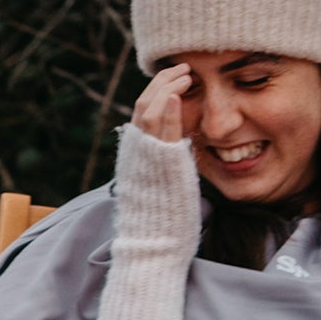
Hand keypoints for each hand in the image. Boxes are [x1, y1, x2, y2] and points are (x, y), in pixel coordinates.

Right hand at [94, 66, 206, 319]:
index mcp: (136, 160)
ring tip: (185, 73)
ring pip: (148, 111)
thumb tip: (178, 153)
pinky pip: (159, 129)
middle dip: (162, 83)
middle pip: (142, 107)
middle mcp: (136, 155)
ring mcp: (146, 159)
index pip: (143, 117)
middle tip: (182, 68)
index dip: (156, 94)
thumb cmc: (161, 229)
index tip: (174, 82)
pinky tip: (177, 91)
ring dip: (167, 87)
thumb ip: (165, 166)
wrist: (153, 250)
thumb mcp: (162, 189)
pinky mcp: (159, 165)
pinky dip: (166, 106)